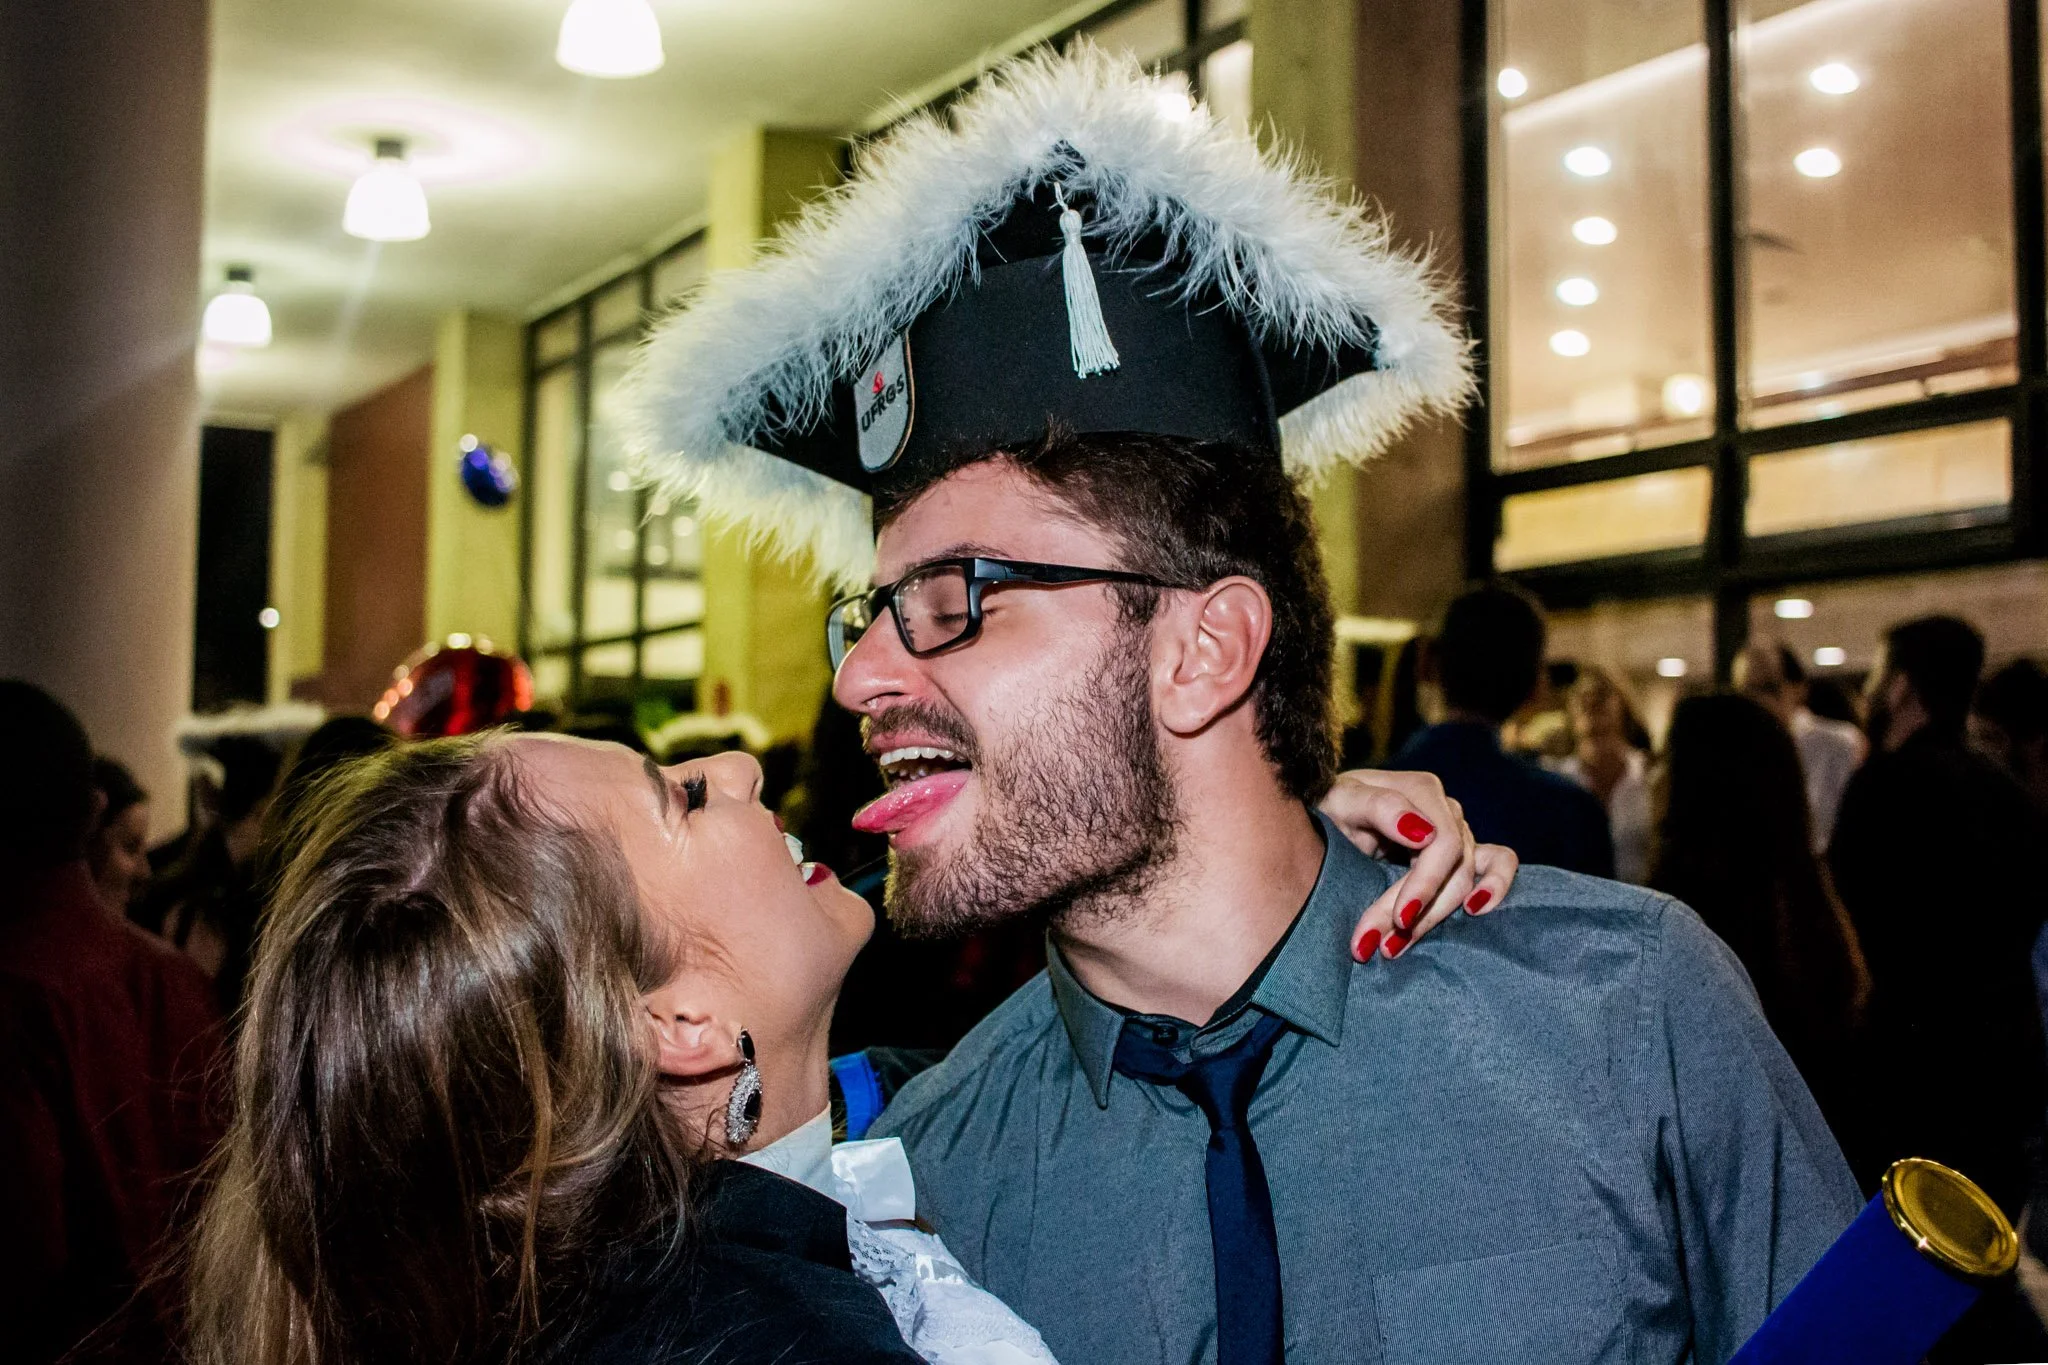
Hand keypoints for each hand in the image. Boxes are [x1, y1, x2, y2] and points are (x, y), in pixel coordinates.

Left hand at [1316, 769, 1519, 962]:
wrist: (1325, 818)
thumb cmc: (1330, 807)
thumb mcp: (1340, 801)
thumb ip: (1379, 807)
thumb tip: (1424, 833)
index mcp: (1420, 792)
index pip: (1442, 844)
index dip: (1424, 885)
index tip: (1398, 920)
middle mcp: (1445, 811)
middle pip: (1453, 869)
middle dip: (1419, 912)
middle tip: (1381, 946)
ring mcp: (1457, 832)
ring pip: (1465, 882)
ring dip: (1433, 919)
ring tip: (1394, 948)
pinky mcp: (1461, 854)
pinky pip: (1499, 863)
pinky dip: (1497, 885)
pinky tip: (1477, 910)